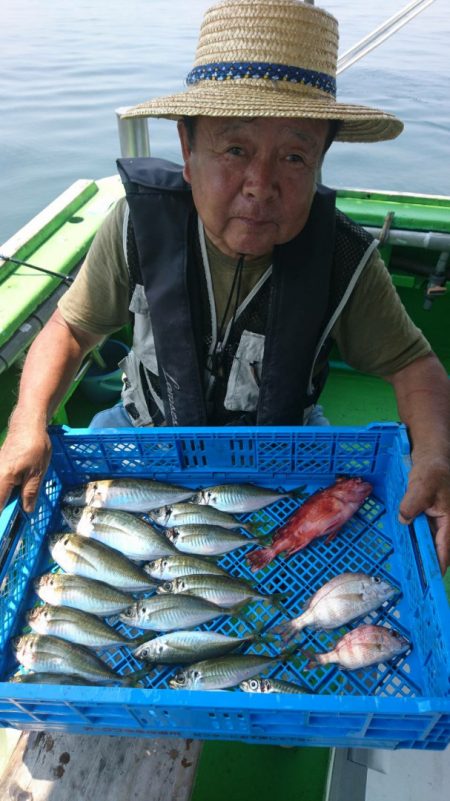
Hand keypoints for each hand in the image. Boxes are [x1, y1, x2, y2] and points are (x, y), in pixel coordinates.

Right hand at [0, 419, 51, 513]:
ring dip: (6, 500)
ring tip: (16, 508)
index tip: (6, 530)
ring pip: (0, 490)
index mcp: (3, 479)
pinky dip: (5, 491)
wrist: (28, 423)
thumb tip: (27, 510)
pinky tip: (16, 494)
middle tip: (12, 522)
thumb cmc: (35, 446)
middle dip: (5, 509)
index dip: (2, 518)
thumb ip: (30, 492)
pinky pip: (0, 483)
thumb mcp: (38, 472)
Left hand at [399, 454, 449, 574]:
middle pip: (438, 549)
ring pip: (430, 542)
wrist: (432, 456)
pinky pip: (424, 532)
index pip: (445, 549)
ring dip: (422, 553)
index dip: (438, 566)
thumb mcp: (422, 486)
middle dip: (428, 563)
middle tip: (415, 580)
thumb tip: (404, 520)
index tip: (430, 582)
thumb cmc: (432, 470)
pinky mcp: (429, 515)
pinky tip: (406, 547)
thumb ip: (412, 504)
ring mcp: (438, 520)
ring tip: (410, 569)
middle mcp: (446, 523)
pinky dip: (416, 540)